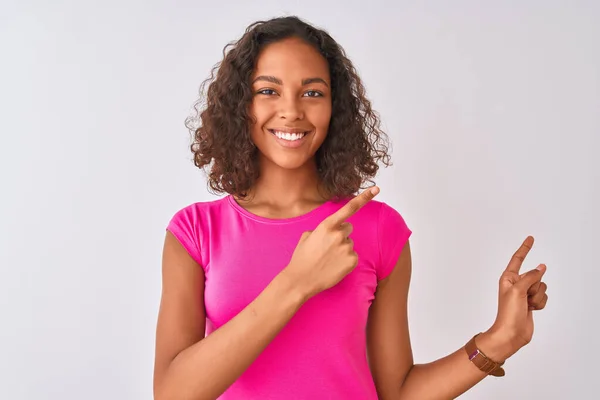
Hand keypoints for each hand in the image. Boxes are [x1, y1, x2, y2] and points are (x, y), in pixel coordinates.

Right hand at [282, 186, 379, 299]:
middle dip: (341, 234)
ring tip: (328, 259)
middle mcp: (339, 234)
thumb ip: (321, 229)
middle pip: (348, 228)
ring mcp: (347, 247)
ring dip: (342, 249)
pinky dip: (345, 261)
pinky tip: (334, 266)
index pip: (349, 208)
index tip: (376, 189)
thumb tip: (329, 231)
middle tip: (328, 247)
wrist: (300, 279)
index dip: (364, 197)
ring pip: (349, 244)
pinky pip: (353, 256)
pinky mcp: (352, 261)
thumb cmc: (302, 258)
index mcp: (327, 225)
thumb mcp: (307, 237)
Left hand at [487, 236, 548, 359]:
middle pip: (535, 275)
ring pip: (542, 287)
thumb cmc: (508, 312)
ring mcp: (524, 293)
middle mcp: (516, 284)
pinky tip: (531, 310)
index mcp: (508, 278)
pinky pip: (543, 297)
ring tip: (527, 305)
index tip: (530, 238)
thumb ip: (530, 276)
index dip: (525, 248)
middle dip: (534, 286)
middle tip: (524, 298)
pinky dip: (540, 304)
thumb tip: (541, 267)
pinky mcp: (531, 302)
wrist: (511, 333)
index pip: (518, 259)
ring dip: (537, 297)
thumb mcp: (518, 290)